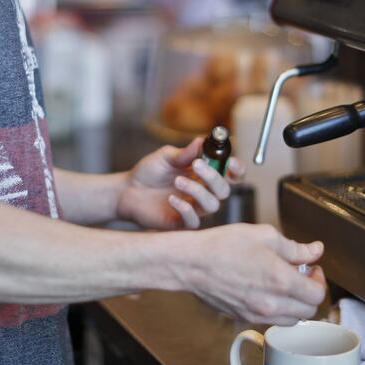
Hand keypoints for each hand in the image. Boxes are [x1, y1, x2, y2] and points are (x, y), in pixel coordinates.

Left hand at [117, 136, 245, 229]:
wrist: (127, 190)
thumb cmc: (149, 171)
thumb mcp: (166, 156)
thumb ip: (185, 153)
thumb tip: (202, 141)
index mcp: (203, 174)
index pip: (230, 174)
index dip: (237, 169)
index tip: (230, 161)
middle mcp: (203, 192)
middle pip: (225, 190)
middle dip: (214, 177)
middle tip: (196, 164)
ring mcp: (194, 208)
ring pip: (213, 205)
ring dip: (198, 191)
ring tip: (177, 180)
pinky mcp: (181, 223)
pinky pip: (194, 221)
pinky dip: (186, 209)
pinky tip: (171, 199)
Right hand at [186, 223, 326, 324]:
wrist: (191, 263)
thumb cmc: (223, 245)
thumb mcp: (264, 235)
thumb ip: (294, 247)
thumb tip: (315, 250)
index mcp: (281, 281)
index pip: (317, 294)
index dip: (319, 280)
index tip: (311, 269)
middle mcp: (272, 304)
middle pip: (308, 311)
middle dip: (309, 293)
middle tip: (300, 275)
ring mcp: (256, 315)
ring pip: (291, 320)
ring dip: (295, 304)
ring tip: (282, 284)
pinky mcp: (243, 318)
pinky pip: (270, 320)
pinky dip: (275, 309)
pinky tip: (264, 289)